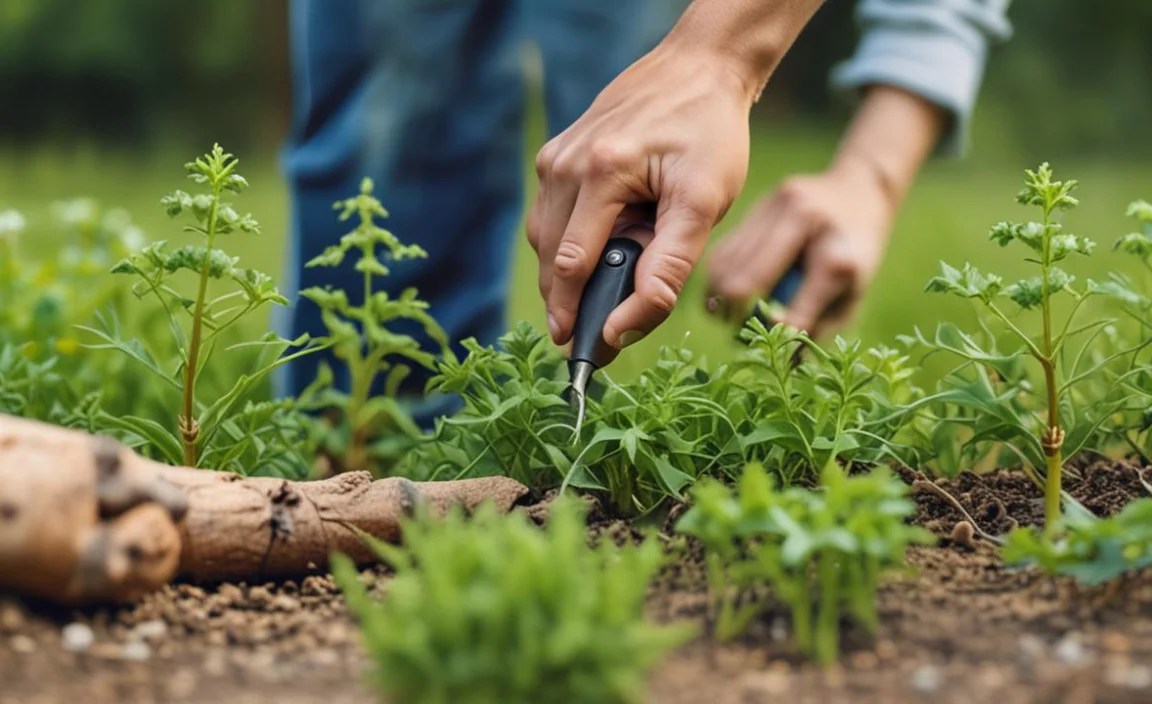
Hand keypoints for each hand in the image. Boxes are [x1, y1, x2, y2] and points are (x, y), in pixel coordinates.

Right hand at [528, 43, 754, 350]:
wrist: (699, 68)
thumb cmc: (709, 135)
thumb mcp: (703, 205)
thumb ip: (668, 269)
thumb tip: (624, 326)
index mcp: (600, 174)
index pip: (571, 267)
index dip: (572, 315)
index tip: (580, 355)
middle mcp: (565, 164)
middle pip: (549, 258)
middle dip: (566, 301)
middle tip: (588, 336)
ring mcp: (555, 157)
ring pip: (542, 238)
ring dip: (565, 272)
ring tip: (600, 290)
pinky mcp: (557, 153)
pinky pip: (550, 213)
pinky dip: (568, 241)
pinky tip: (600, 246)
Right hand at [706, 158, 894, 336]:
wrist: (857, 192)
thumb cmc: (855, 258)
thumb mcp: (852, 297)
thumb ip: (818, 327)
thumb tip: (781, 356)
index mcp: (838, 256)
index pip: (797, 308)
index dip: (778, 335)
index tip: (768, 348)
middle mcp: (804, 225)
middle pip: (748, 281)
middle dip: (734, 315)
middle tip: (735, 331)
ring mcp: (777, 208)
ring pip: (727, 264)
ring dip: (718, 297)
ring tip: (722, 315)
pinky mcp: (758, 204)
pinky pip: (724, 248)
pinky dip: (717, 275)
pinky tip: (720, 291)